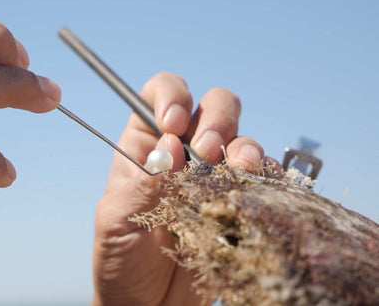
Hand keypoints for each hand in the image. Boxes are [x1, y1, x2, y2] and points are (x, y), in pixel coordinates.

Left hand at [92, 73, 268, 305]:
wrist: (149, 305)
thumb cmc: (122, 261)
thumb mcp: (118, 221)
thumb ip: (143, 183)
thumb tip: (170, 144)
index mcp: (144, 147)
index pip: (158, 96)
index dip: (171, 96)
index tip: (172, 124)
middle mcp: (182, 152)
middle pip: (211, 106)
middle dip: (215, 119)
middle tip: (206, 150)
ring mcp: (213, 175)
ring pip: (240, 136)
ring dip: (242, 146)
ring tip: (234, 169)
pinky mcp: (237, 200)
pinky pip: (260, 176)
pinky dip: (261, 175)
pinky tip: (250, 186)